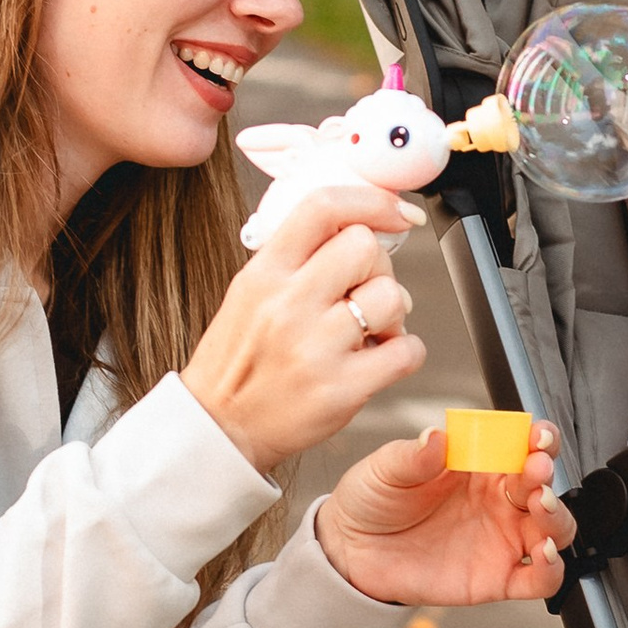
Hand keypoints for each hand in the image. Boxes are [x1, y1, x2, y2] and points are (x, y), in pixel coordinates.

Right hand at [181, 184, 427, 476]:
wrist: (220, 427)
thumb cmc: (240, 359)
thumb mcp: (250, 292)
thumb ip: (297, 257)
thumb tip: (358, 223)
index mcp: (264, 273)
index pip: (322, 207)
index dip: (371, 200)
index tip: (395, 212)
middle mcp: (288, 305)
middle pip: (364, 246)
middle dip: (378, 266)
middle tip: (364, 290)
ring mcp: (316, 348)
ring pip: (390, 296)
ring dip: (393, 311)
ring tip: (371, 329)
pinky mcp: (342, 388)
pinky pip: (406, 350)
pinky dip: (405, 350)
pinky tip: (379, 357)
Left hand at [315, 424, 571, 605]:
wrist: (353, 552)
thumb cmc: (374, 499)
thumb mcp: (385, 469)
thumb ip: (413, 455)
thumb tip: (437, 436)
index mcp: (481, 465)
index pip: (524, 445)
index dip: (539, 438)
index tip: (536, 436)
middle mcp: (500, 500)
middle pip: (545, 484)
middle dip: (547, 473)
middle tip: (535, 469)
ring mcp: (503, 539)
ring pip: (555, 527)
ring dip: (557, 516)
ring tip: (540, 507)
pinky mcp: (498, 578)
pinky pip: (540, 579)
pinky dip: (553, 569)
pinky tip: (545, 556)